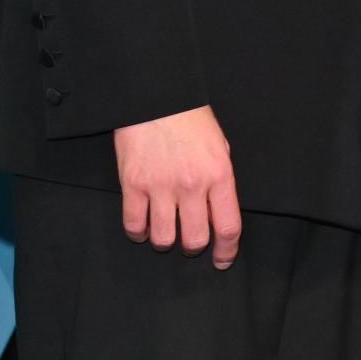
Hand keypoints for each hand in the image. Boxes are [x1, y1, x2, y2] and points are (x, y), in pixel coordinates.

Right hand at [113, 105, 240, 266]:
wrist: (158, 99)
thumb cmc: (192, 122)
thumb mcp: (220, 149)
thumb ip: (220, 183)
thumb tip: (217, 213)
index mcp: (219, 176)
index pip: (228, 226)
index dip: (227, 250)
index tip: (223, 260)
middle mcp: (191, 185)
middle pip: (195, 239)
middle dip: (194, 248)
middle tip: (191, 242)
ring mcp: (160, 187)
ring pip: (163, 238)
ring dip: (165, 241)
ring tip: (166, 231)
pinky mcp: (133, 185)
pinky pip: (133, 225)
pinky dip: (138, 232)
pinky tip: (143, 227)